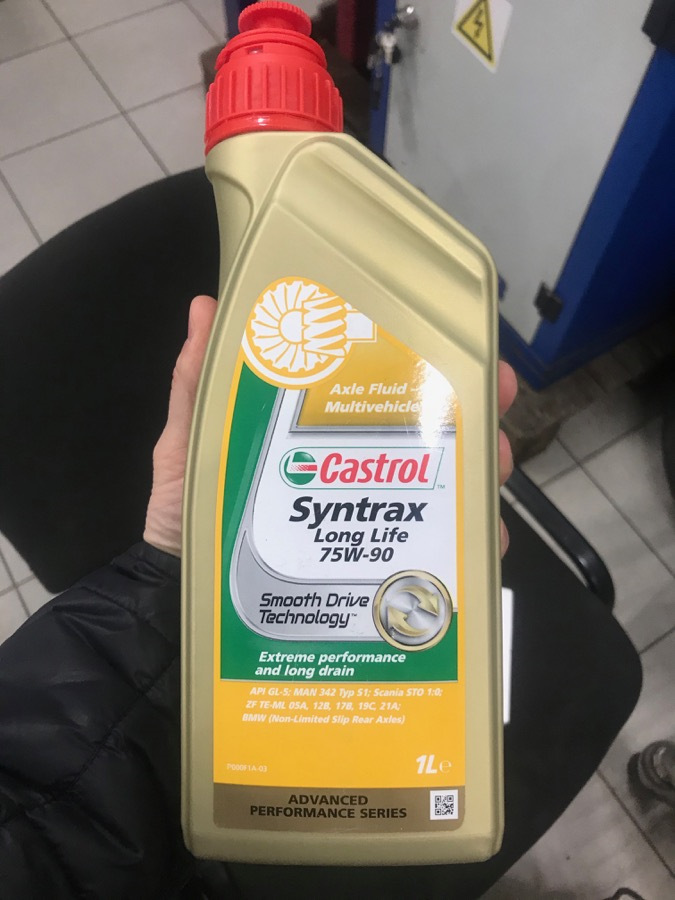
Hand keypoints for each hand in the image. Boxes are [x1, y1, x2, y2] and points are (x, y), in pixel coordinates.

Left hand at [144, 298, 516, 558]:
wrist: (183, 598)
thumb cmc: (186, 518)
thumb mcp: (189, 446)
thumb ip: (197, 385)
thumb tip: (205, 306)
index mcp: (316, 436)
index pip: (380, 389)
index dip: (426, 362)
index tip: (464, 346)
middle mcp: (352, 472)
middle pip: (428, 436)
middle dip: (473, 414)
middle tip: (491, 403)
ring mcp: (367, 523)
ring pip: (444, 492)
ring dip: (478, 475)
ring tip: (490, 467)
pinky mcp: (373, 574)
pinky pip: (432, 558)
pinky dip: (462, 549)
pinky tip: (475, 544)